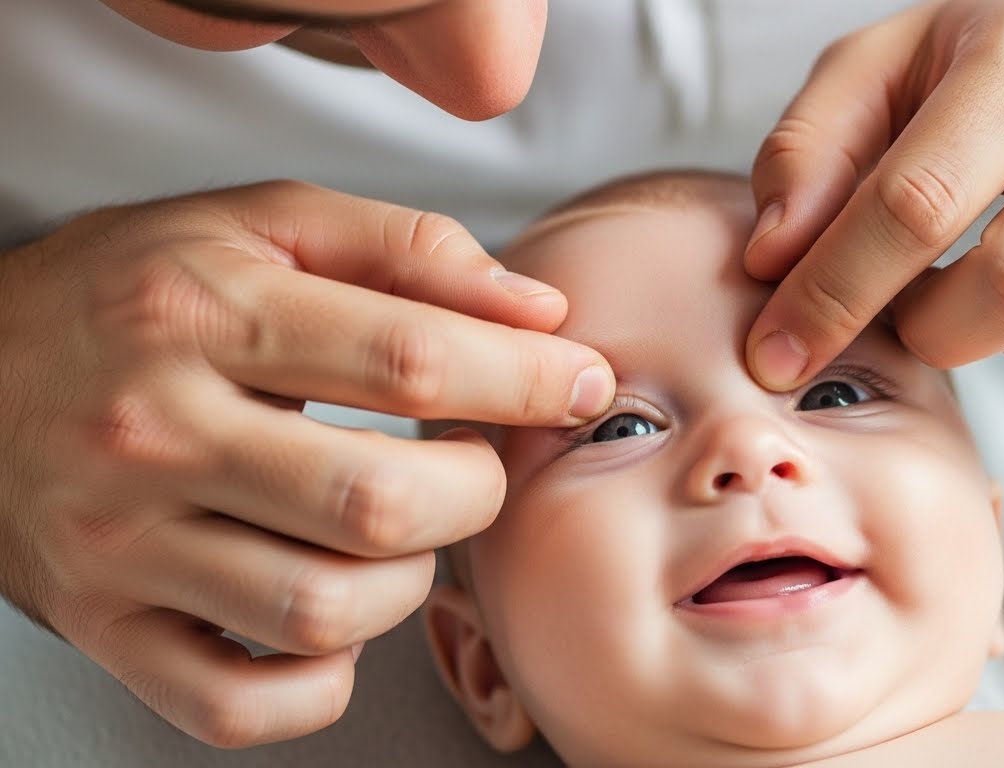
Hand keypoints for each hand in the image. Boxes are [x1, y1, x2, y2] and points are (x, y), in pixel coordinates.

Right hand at [0, 181, 612, 745]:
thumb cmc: (132, 295)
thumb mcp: (258, 222)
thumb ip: (406, 248)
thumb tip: (539, 310)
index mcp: (202, 314)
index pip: (411, 361)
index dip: (528, 380)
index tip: (578, 383)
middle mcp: (154, 433)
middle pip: (380, 503)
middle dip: (477, 489)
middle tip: (476, 461)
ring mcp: (123, 545)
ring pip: (324, 611)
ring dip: (410, 581)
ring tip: (402, 529)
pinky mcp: (107, 628)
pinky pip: (243, 704)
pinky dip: (322, 677)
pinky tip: (334, 614)